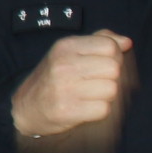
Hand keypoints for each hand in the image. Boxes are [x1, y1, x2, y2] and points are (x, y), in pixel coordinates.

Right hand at [10, 30, 132, 145]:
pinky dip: (98, 111)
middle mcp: (64, 65)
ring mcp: (65, 88)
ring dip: (106, 96)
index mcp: (66, 46)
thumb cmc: (53, 78)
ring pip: (112, 89)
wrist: (25, 107)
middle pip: (114, 68)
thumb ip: (99, 41)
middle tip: (96, 83)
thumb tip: (126, 42)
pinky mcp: (68, 110)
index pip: (110, 46)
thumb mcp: (69, 52)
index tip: (101, 66)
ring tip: (90, 96)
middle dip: (111, 78)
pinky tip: (85, 108)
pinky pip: (103, 109)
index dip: (113, 57)